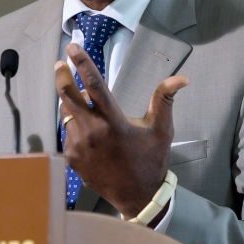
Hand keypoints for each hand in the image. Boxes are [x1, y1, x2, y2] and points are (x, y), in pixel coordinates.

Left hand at [57, 43, 188, 219]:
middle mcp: (92, 131)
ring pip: (66, 114)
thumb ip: (164, 100)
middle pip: (67, 94)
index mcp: (113, 121)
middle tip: (61, 64)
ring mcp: (78, 145)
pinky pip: (67, 133)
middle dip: (62, 75)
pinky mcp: (71, 157)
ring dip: (70, 103)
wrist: (136, 196)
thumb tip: (181, 78)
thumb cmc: (150, 160)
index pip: (93, 83)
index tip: (72, 46)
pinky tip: (86, 130)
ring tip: (80, 101)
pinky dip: (73, 125)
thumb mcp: (161, 130)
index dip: (81, 62)